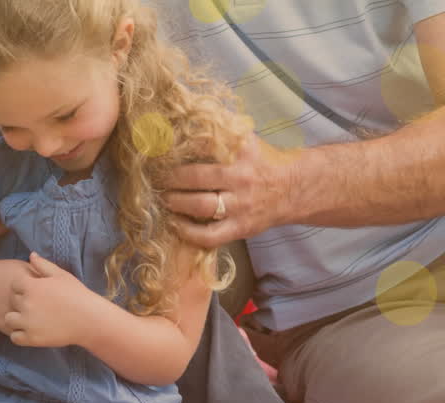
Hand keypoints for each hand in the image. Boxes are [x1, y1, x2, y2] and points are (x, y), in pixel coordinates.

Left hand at [5, 253, 100, 347]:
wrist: (90, 320)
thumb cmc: (78, 295)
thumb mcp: (62, 276)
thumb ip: (43, 265)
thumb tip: (31, 255)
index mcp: (32, 286)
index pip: (14, 284)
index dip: (23, 287)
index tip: (35, 292)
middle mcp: (27, 304)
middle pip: (12, 301)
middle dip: (21, 302)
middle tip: (37, 306)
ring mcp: (27, 322)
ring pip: (9, 319)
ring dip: (17, 319)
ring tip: (30, 319)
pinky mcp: (31, 339)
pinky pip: (14, 337)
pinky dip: (20, 335)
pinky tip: (32, 331)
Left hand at [160, 134, 295, 247]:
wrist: (294, 188)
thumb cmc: (261, 162)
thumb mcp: (245, 141)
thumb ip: (218, 134)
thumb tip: (182, 118)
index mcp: (242, 151)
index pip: (204, 145)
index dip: (179, 148)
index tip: (161, 151)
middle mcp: (242, 177)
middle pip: (197, 177)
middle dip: (171, 178)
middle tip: (157, 178)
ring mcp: (241, 205)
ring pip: (200, 205)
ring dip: (175, 202)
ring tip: (163, 198)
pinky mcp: (240, 227)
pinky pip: (209, 235)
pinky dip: (187, 232)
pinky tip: (174, 223)